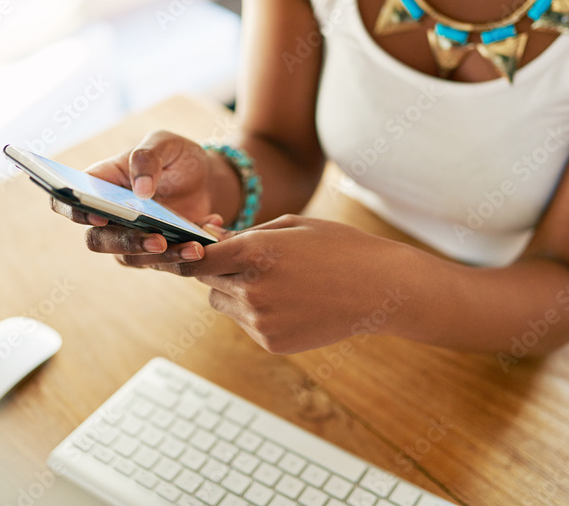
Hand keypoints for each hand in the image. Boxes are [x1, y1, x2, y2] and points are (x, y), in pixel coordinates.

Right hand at [51, 130, 230, 258]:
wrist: (207, 179)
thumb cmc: (176, 156)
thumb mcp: (166, 143)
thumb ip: (148, 157)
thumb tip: (140, 189)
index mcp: (100, 183)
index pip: (68, 200)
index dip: (74, 210)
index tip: (99, 214)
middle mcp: (107, 215)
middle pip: (97, 239)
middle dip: (125, 242)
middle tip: (158, 239)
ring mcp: (128, 237)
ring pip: (129, 258)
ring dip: (160, 256)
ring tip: (193, 246)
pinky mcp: (154, 253)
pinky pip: (162, 262)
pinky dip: (185, 253)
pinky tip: (209, 235)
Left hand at [130, 215, 411, 353]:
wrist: (379, 288)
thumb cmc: (337, 246)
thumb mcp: (290, 227)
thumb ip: (245, 235)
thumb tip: (209, 240)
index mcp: (253, 254)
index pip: (195, 259)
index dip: (189, 254)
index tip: (190, 250)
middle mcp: (250, 290)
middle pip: (207, 282)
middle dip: (219, 270)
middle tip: (248, 261)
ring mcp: (260, 320)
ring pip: (224, 304)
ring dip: (237, 291)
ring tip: (279, 280)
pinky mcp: (271, 342)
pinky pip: (247, 323)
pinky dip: (258, 312)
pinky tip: (293, 301)